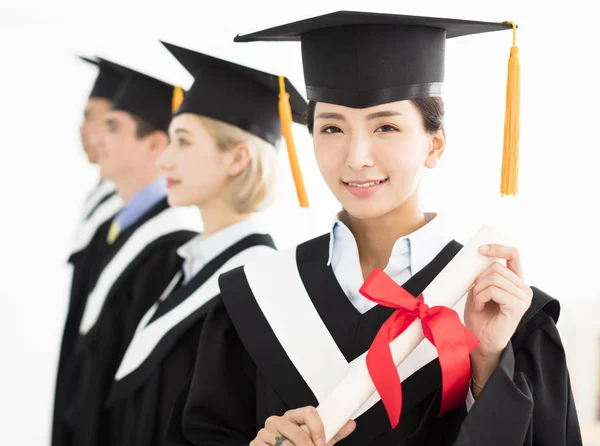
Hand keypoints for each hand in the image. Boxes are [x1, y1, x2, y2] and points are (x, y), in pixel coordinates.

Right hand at [250, 406, 355, 445]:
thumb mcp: (314, 441)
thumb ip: (332, 434)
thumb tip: (350, 423)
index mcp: (292, 416)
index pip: (308, 412)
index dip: (318, 428)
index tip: (322, 443)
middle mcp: (277, 421)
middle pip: (297, 432)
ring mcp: (265, 433)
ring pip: (284, 444)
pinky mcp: (255, 445)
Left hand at [464, 244, 532, 393]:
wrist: (481, 342)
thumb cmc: (480, 318)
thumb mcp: (478, 290)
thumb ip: (483, 275)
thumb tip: (477, 255)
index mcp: (516, 282)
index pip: (513, 255)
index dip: (498, 248)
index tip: (480, 249)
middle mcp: (523, 288)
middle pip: (496, 268)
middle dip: (479, 280)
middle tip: (477, 297)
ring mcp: (523, 297)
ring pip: (493, 278)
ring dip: (479, 291)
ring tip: (480, 304)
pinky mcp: (518, 307)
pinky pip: (494, 291)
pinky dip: (482, 298)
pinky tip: (482, 308)